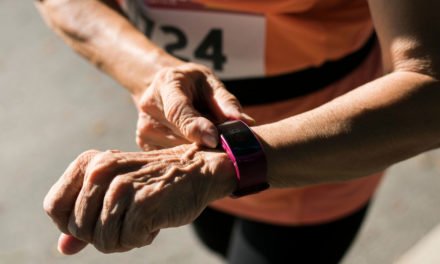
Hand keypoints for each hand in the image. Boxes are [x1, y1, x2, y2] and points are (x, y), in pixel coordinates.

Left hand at [43, 145, 234, 253]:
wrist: (197, 171)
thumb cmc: (153, 183)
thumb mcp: (115, 192)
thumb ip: (85, 218)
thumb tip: (63, 249)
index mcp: (89, 163)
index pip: (55, 208)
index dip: (73, 224)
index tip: (98, 220)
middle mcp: (101, 170)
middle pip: (78, 229)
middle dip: (102, 235)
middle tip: (127, 220)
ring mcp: (122, 186)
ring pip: (101, 240)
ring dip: (123, 240)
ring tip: (141, 220)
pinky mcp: (143, 203)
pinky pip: (127, 241)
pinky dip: (141, 239)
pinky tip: (154, 222)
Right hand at [133, 62, 253, 150]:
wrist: (161, 86)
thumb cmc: (192, 84)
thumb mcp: (210, 83)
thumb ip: (226, 102)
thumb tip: (245, 123)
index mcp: (167, 84)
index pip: (178, 110)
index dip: (196, 127)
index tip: (214, 140)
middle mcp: (150, 107)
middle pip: (180, 134)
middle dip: (205, 140)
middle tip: (223, 139)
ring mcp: (144, 128)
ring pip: (177, 150)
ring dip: (197, 148)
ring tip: (205, 136)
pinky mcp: (144, 144)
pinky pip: (171, 157)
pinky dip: (187, 154)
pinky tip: (193, 144)